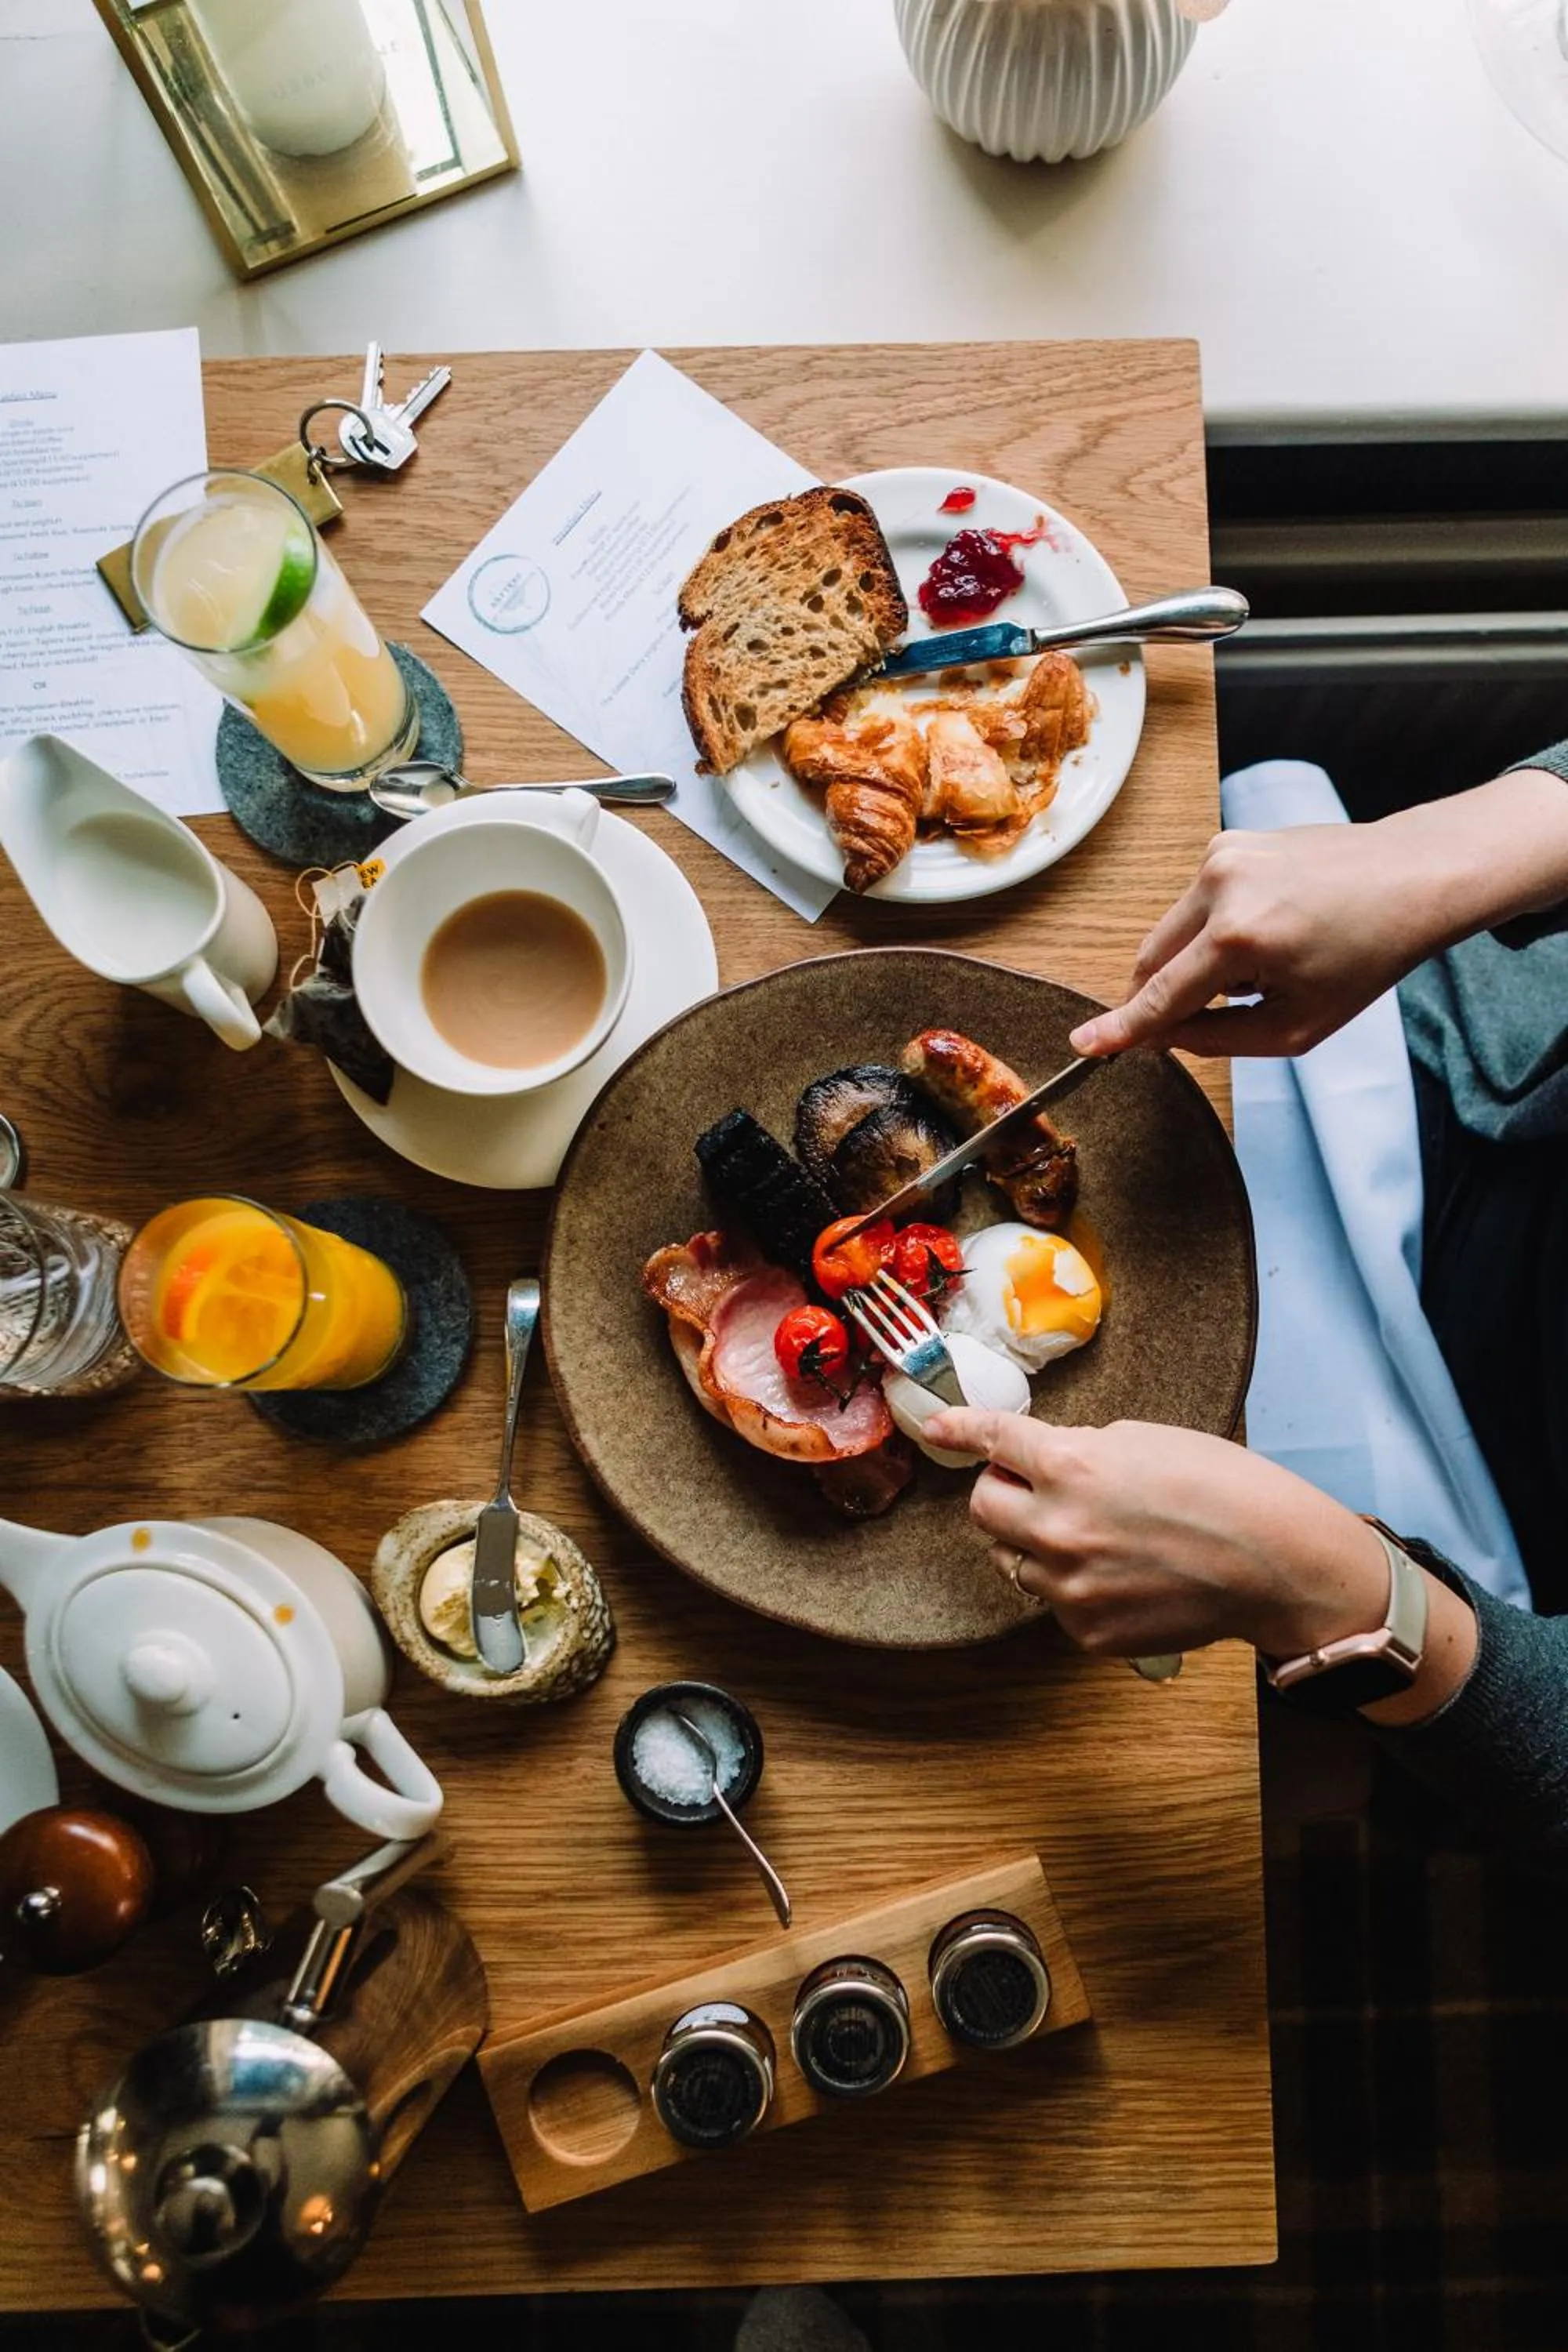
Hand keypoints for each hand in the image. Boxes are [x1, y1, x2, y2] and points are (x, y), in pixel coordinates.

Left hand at [923, 1410, 1389, 1660]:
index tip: (938, 1426)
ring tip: (1097, 1534)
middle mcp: (1057, 1529)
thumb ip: (1080, 1449)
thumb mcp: (1143, 1439)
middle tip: (1038, 1485)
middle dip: (1003, 1491)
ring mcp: (1069, 1587)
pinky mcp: (1087, 1631)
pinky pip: (1054, 1601)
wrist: (1275, 1562)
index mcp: (1070, 1467)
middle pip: (983, 1508)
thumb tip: (1044, 1462)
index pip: (993, 1441)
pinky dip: (1074, 1584)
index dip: (960, 1429)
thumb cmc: (1222, 1486)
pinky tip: (1123, 1573)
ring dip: (1036, 1541)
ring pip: (1012, 1559)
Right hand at [1068, 822, 1428, 1060]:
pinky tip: (1267, 932)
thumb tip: (1164, 1036)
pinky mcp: (1228, 842)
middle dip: (1164, 997)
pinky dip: (1213, 931)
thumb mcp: (1299, 1025)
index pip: (1163, 996)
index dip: (1122, 1028)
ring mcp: (1221, 856)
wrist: (1412, 878)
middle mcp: (1221, 887)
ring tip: (1263, 968)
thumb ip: (1220, 1039)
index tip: (1084, 1045)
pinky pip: (1195, 904)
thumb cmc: (1367, 955)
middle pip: (1151, 960)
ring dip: (1195, 963)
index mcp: (1241, 938)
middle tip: (1197, 1023)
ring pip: (1170, 933)